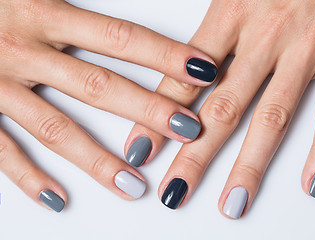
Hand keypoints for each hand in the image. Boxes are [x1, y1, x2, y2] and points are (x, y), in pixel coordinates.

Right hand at [0, 0, 217, 211]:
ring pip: (55, 128)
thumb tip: (123, 26)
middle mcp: (22, 47)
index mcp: (43, 10)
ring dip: (97, 159)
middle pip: (99, 85)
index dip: (164, 55)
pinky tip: (58, 199)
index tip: (203, 71)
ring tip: (134, 185)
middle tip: (188, 130)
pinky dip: (28, 177)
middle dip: (148, 110)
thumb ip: (74, 7)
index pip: (121, 37)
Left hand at [125, 0, 314, 215]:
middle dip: (196, 154)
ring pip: (273, 116)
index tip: (142, 150)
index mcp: (230, 13)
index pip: (185, 78)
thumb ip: (208, 34)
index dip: (160, 117)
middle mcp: (266, 34)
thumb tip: (181, 72)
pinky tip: (309, 179)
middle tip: (175, 190)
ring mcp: (307, 47)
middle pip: (223, 107)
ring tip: (233, 201)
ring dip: (250, 164)